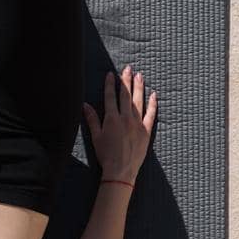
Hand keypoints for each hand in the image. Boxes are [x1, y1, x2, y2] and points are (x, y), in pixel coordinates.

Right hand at [83, 64, 156, 184]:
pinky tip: (153, 94)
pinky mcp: (146, 131)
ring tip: (140, 75)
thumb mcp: (96, 137)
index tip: (111, 74)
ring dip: (139, 87)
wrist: (121, 170)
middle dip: (126, 80)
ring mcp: (137, 123)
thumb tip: (85, 105)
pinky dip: (152, 103)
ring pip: (138, 101)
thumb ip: (92, 119)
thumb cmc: (106, 155)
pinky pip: (151, 114)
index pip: (110, 97)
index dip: (110, 84)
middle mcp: (125, 118)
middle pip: (125, 95)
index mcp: (111, 119)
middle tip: (127, 68)